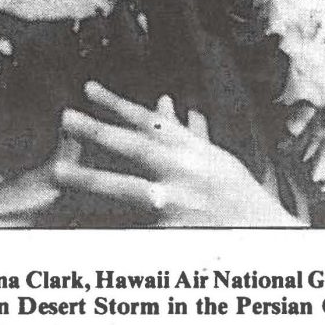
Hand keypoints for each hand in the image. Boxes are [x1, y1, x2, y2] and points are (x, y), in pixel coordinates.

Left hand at [53, 82, 301, 226]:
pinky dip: (106, 227)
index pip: (151, 122)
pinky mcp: (173, 234)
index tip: (89, 89)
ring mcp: (178, 204)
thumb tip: (170, 104)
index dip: (118, 104)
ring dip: (91, 178)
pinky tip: (79, 225)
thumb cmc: (240, 197)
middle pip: (135, 147)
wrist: (265, 235)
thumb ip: (188, 135)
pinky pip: (132, 229)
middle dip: (98, 130)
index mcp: (193, 151)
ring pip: (127, 187)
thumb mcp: (217, 160)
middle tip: (66, 117)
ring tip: (60, 171)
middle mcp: (185, 172)